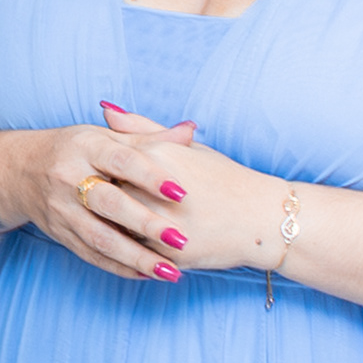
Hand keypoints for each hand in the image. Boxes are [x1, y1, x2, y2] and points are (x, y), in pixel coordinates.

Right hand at [4, 108, 201, 283]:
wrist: (19, 170)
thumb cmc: (77, 150)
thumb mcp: (107, 136)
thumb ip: (149, 137)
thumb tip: (191, 131)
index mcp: (85, 148)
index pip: (121, 161)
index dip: (150, 176)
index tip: (182, 192)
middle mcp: (68, 178)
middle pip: (109, 204)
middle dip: (145, 223)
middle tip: (181, 239)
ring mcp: (61, 209)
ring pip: (100, 237)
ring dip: (136, 257)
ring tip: (171, 271)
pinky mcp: (59, 233)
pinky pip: (91, 255)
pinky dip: (120, 267)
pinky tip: (148, 275)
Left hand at [91, 102, 292, 280]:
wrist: (263, 218)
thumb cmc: (223, 178)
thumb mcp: (185, 147)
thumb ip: (141, 128)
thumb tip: (104, 109)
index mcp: (155, 157)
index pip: (104, 161)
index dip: (100, 169)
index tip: (101, 174)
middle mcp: (153, 189)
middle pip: (102, 194)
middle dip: (99, 198)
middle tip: (101, 200)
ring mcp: (159, 224)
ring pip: (112, 226)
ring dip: (110, 225)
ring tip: (119, 221)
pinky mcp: (168, 252)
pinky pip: (132, 252)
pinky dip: (128, 248)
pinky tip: (134, 241)